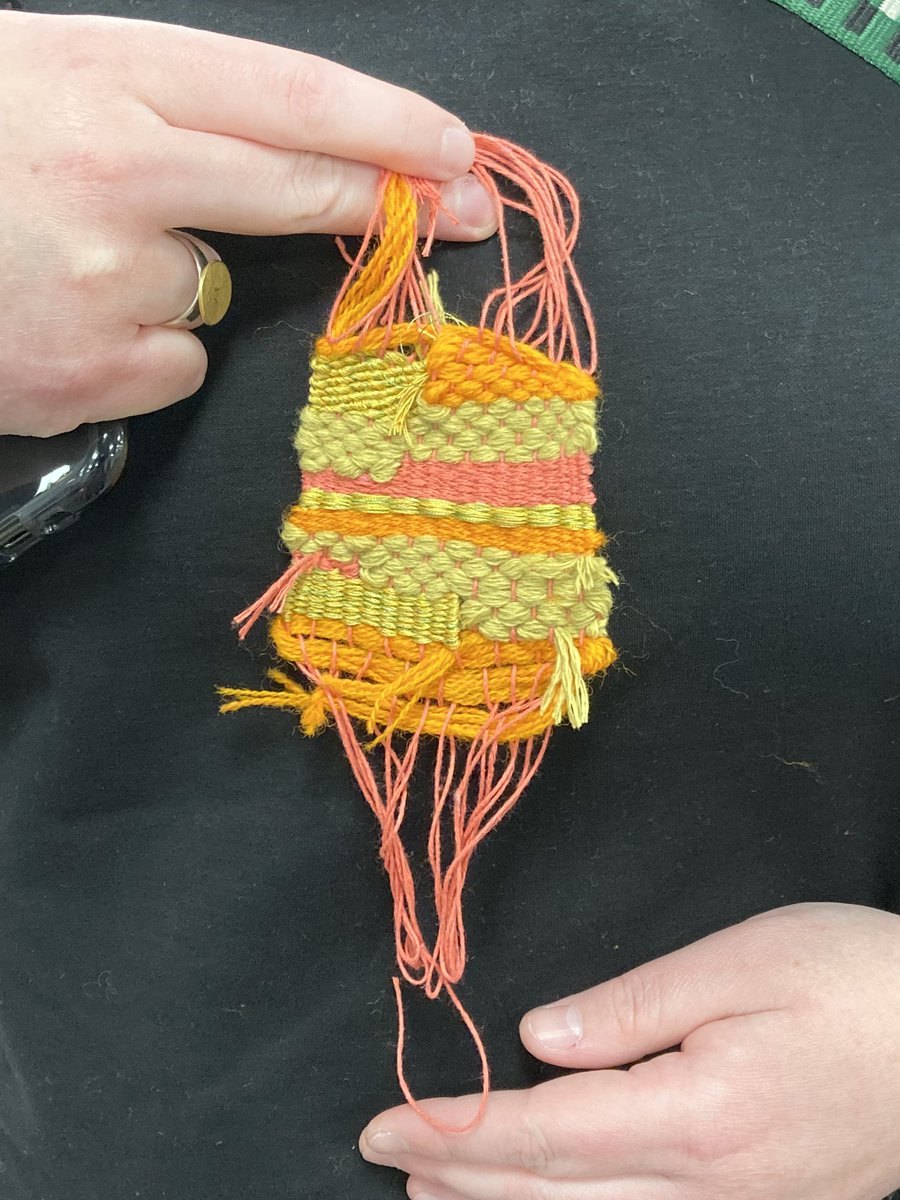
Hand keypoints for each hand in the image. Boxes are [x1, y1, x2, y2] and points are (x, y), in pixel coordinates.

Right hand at [0, 11, 493, 434]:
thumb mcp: (28, 72)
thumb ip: (145, 100)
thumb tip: (272, 141)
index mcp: (102, 73)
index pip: (287, 93)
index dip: (385, 122)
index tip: (455, 146)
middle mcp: (117, 171)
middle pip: (298, 187)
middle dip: (395, 203)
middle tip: (466, 209)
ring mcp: (104, 280)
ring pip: (209, 293)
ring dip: (163, 281)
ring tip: (56, 258)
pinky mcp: (88, 372)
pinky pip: (169, 366)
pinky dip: (133, 350)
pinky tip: (54, 319)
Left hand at [360, 902, 899, 1199]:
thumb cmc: (855, 984)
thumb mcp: (743, 964)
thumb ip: (632, 1006)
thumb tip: (537, 1034)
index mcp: (694, 1113)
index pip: (541, 1133)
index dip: (453, 1132)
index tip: (383, 1127)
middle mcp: (709, 1185)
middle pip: (555, 1193)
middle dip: (461, 1178)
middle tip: (390, 1161)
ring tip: (439, 1194)